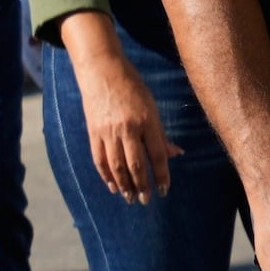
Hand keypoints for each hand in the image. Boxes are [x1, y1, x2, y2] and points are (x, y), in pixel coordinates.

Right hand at [72, 36, 178, 203]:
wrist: (101, 70)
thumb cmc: (132, 86)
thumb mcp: (152, 106)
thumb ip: (161, 133)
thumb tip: (176, 154)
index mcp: (146, 121)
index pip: (157, 155)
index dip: (162, 175)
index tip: (164, 190)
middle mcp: (127, 128)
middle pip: (136, 164)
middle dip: (142, 186)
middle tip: (146, 200)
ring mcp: (108, 131)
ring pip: (117, 166)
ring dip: (124, 185)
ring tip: (130, 198)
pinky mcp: (93, 132)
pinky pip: (100, 159)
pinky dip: (106, 175)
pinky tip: (113, 186)